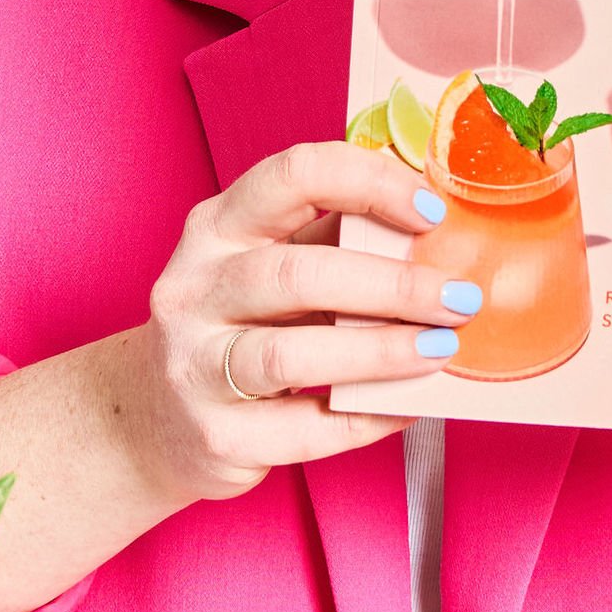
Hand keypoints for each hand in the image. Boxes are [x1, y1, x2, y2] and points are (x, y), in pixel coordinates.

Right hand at [0, 140, 476, 611]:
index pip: (292, 176)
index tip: (431, 212)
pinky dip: (366, 417)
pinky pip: (304, 429)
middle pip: (296, 273)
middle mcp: (194, 288)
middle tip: (459, 298)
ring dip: (379, 350)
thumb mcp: (264, 265)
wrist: (152, 420)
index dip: (368, 184)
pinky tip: (407, 406)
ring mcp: (195, 365)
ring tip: (440, 349)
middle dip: (391, 285)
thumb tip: (438, 236)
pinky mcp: (215, 435)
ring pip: (290, 354)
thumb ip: (333, 242)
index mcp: (216, 227)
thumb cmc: (235, 327)